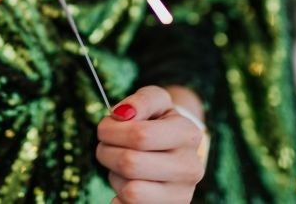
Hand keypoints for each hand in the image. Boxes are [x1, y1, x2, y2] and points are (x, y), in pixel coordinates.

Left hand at [96, 86, 206, 203]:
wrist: (176, 150)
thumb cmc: (160, 122)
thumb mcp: (155, 101)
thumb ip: (141, 100)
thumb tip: (122, 114)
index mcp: (188, 134)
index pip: (140, 135)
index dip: (112, 131)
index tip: (106, 128)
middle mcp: (190, 167)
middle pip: (130, 164)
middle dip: (107, 152)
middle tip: (108, 146)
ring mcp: (182, 194)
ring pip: (130, 191)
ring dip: (115, 175)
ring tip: (122, 165)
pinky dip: (119, 197)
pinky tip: (128, 183)